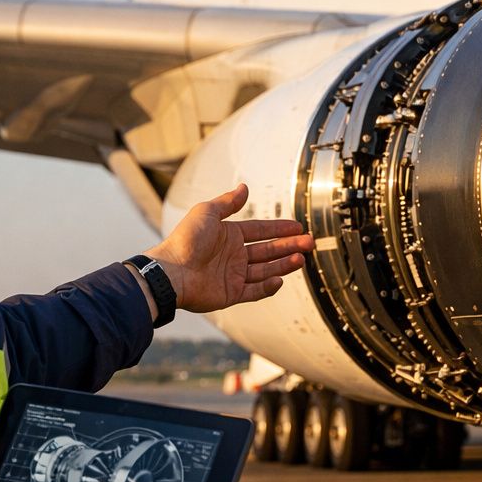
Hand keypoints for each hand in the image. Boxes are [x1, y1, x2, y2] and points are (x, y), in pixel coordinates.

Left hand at [147, 184, 315, 312]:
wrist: (171, 272)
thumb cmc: (186, 240)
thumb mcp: (207, 212)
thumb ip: (228, 202)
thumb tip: (244, 187)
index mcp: (229, 235)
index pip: (261, 230)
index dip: (279, 228)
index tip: (298, 227)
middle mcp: (233, 255)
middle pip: (268, 250)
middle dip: (289, 246)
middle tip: (309, 243)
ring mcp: (233, 275)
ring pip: (265, 270)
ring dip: (284, 265)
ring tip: (301, 259)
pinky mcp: (231, 294)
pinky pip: (255, 291)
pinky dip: (268, 287)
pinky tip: (280, 280)